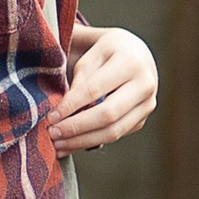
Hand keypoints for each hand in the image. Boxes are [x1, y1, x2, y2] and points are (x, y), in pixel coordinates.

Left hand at [50, 22, 156, 150]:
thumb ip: (79, 81)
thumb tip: (64, 113)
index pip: (95, 89)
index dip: (70, 105)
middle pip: (108, 115)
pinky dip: (91, 142)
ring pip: (113, 132)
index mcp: (130, 62)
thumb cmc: (106, 52)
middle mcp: (145, 85)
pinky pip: (116, 135)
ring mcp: (147, 104)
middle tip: (52, 134)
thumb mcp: (90, 55)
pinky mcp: (142, 119)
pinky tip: (71, 144)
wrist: (136, 54)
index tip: (50, 117)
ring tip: (58, 145)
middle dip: (76, 127)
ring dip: (82, 141)